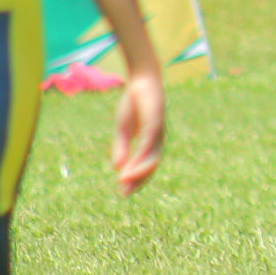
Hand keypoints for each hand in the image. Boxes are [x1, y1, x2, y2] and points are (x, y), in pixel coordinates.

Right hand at [110, 66, 165, 195]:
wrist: (142, 80)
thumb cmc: (134, 103)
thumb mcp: (123, 128)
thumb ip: (122, 147)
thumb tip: (117, 167)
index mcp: (151, 142)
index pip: (147, 165)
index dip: (136, 178)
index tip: (123, 190)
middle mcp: (158, 140)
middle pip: (151, 166)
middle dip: (138, 181)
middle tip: (124, 194)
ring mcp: (158, 133)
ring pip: (151, 160)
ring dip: (138, 174)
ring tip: (124, 184)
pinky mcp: (155, 125)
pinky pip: (148, 147)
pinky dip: (140, 159)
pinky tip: (129, 168)